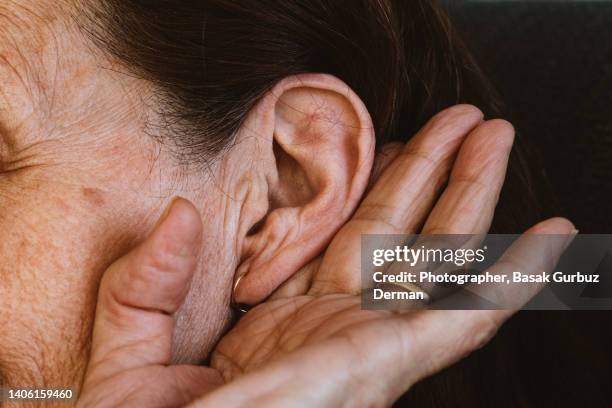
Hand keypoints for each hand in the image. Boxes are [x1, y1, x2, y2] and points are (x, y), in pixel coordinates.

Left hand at [76, 105, 573, 406]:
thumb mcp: (129, 348)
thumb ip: (148, 280)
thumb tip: (178, 212)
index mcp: (278, 322)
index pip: (335, 239)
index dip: (366, 186)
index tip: (387, 142)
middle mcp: (328, 326)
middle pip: (392, 230)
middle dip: (430, 170)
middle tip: (464, 120)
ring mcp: (363, 344)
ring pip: (432, 256)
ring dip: (470, 193)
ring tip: (496, 137)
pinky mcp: (387, 366)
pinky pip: (464, 316)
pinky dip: (513, 279)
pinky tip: (549, 238)